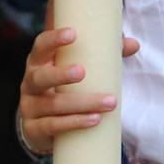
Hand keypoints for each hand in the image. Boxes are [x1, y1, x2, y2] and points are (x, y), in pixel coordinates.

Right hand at [16, 25, 141, 155]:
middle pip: (41, 77)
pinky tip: (94, 120)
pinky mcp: (34, 129)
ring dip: (83, 104)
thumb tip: (134, 44)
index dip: (54, 38)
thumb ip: (102, 55)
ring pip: (54, 105)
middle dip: (61, 74)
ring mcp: (30, 107)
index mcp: (39, 61)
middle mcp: (29, 82)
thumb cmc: (62, 86)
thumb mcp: (75, 67)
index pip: (41, 45)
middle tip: (82, 72)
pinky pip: (53, 126)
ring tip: (109, 102)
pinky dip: (74, 123)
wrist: (40, 124)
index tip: (73, 33)